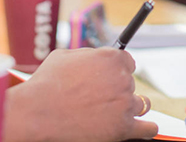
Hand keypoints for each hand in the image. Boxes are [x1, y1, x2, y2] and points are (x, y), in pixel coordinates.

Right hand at [3, 48, 157, 141]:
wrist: (37, 112)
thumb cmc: (47, 83)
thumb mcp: (65, 56)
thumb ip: (88, 56)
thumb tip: (96, 58)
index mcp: (111, 58)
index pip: (128, 62)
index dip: (118, 70)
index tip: (112, 78)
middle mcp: (122, 79)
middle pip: (131, 84)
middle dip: (117, 90)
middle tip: (99, 97)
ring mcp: (125, 104)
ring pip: (141, 104)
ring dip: (128, 107)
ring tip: (112, 112)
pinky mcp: (123, 128)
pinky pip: (148, 128)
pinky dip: (146, 128)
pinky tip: (142, 128)